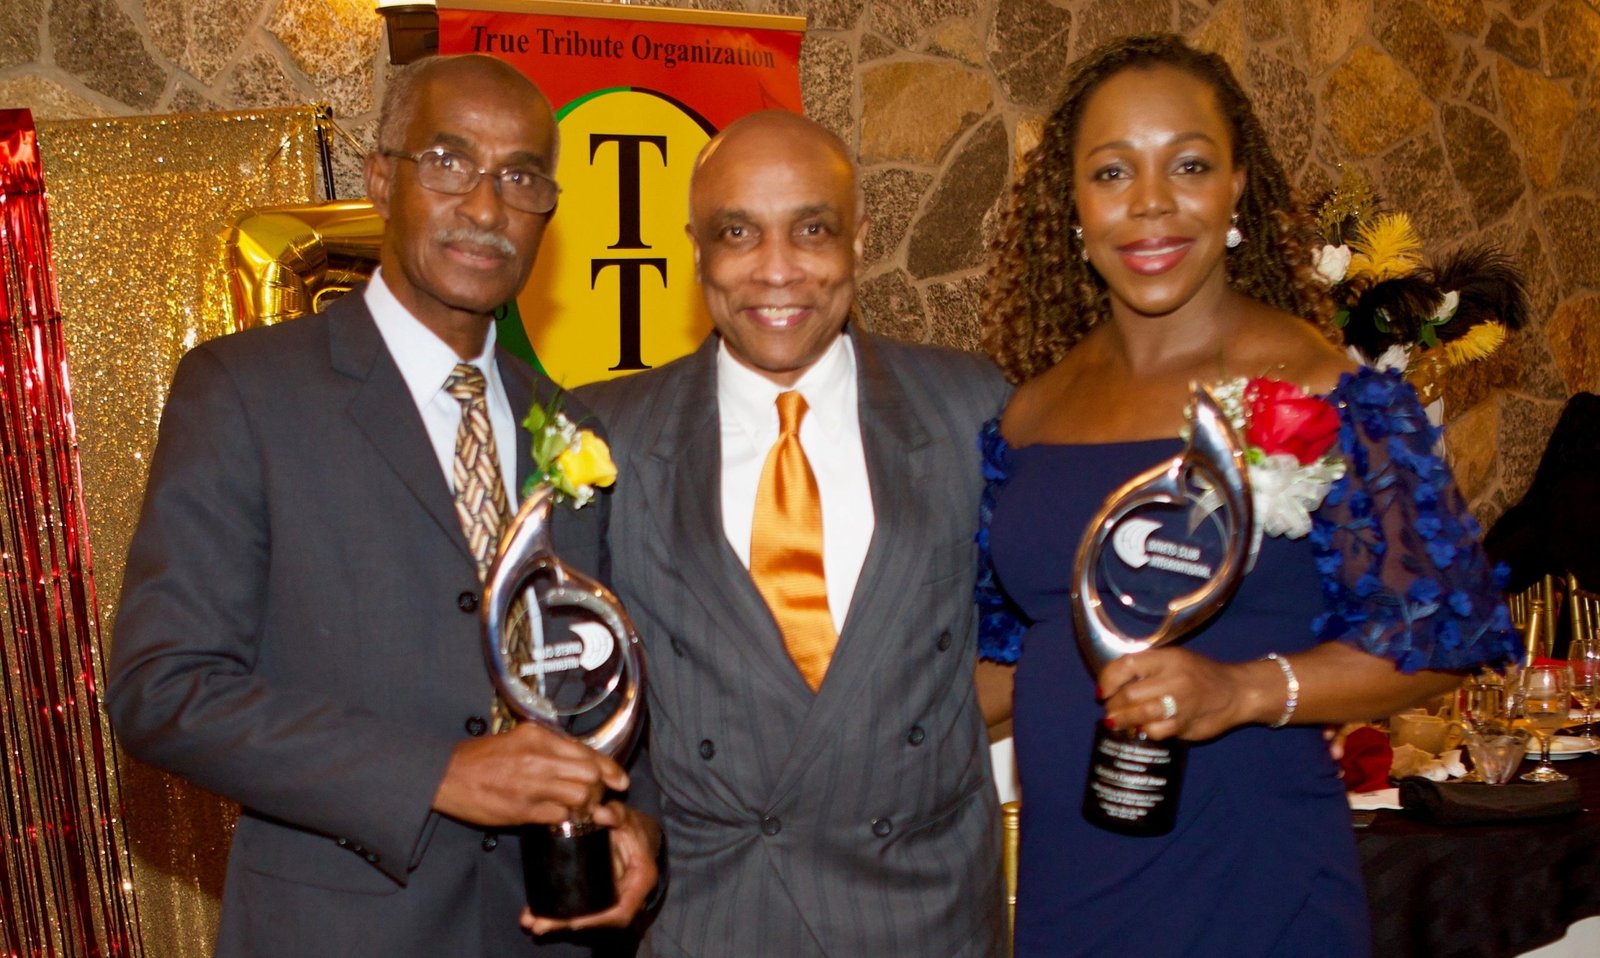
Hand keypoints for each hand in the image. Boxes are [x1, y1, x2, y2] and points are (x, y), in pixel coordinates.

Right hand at [432, 723, 627, 826]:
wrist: (448, 775)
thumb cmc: (484, 757)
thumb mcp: (519, 738)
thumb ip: (551, 747)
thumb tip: (582, 759)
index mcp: (539, 737)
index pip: (588, 753)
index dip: (610, 769)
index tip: (620, 780)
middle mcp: (539, 758)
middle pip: (590, 775)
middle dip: (599, 788)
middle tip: (597, 796)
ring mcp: (531, 785)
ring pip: (579, 797)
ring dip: (585, 806)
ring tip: (579, 808)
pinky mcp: (522, 810)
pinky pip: (559, 816)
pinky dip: (566, 818)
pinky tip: (563, 817)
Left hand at [520, 802, 661, 933]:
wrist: (638, 835)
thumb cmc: (634, 828)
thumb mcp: (628, 818)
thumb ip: (616, 814)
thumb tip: (598, 813)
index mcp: (639, 882)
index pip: (620, 912)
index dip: (595, 920)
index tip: (571, 922)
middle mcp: (626, 899)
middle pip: (596, 920)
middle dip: (566, 925)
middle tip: (537, 925)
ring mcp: (609, 900)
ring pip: (584, 918)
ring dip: (556, 923)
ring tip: (529, 921)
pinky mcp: (595, 897)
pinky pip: (578, 909)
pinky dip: (555, 913)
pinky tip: (531, 914)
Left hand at [1098, 647, 1264, 741]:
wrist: (1237, 691)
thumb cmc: (1199, 674)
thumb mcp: (1174, 659)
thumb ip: (1147, 668)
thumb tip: (1110, 685)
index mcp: (1168, 658)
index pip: (1128, 664)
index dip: (1108, 679)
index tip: (1102, 691)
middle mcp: (1175, 678)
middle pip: (1131, 693)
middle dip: (1114, 704)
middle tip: (1110, 709)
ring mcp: (1182, 703)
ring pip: (1141, 714)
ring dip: (1123, 720)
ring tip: (1115, 722)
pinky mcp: (1187, 723)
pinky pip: (1157, 730)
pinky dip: (1146, 730)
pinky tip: (1143, 728)